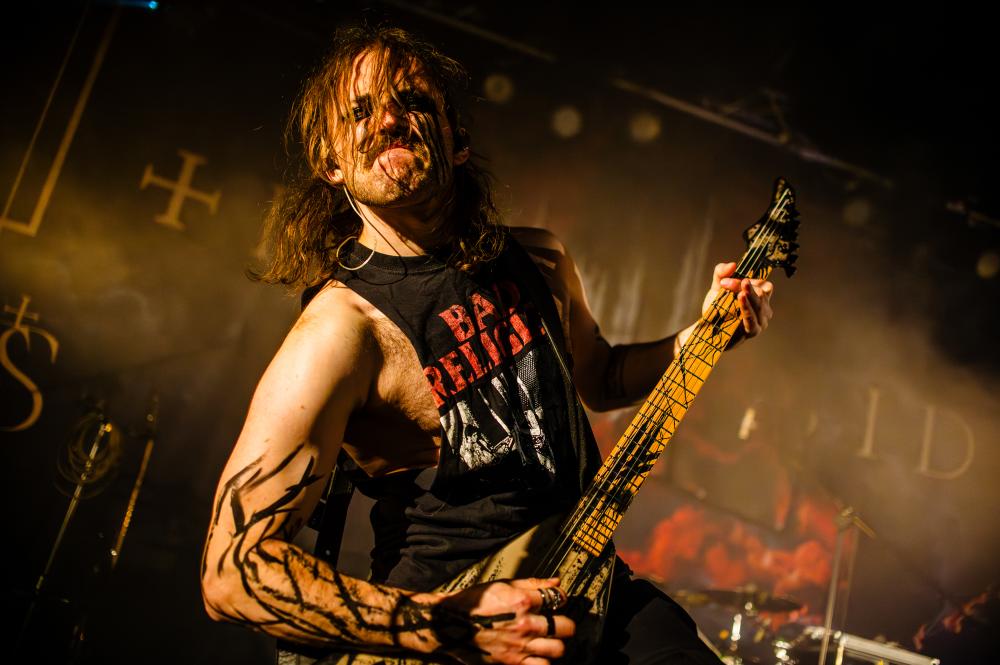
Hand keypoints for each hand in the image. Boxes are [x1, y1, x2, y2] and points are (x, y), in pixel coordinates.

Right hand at [434, 577, 574, 664]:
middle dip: (565, 623)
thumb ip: (531, 583)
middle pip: (565, 627)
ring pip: (558, 649)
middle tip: (558, 623)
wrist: (449, 625)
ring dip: (556, 644)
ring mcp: (519, 646)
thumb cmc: (472, 603)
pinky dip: (543, 661)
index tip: (558, 600)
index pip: (558, 598)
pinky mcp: (512, 663)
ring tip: (549, 640)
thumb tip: (556, 582)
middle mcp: (524, 624)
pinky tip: (538, 654)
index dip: (561, 598)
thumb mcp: (501, 585)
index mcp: (522, 601)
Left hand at [702, 261, 773, 344]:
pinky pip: (752, 319)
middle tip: (725, 284)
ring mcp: (761, 320)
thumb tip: (732, 265)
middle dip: (742, 287)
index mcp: (760, 295)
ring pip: (759, 305)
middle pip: (761, 293)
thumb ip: (721, 272)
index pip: (763, 284)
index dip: (749, 280)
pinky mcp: (753, 331)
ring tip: (739, 292)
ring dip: (748, 297)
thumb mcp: (718, 286)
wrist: (709, 327)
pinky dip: (747, 308)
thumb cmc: (718, 306)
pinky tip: (741, 299)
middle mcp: (764, 307)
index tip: (725, 281)